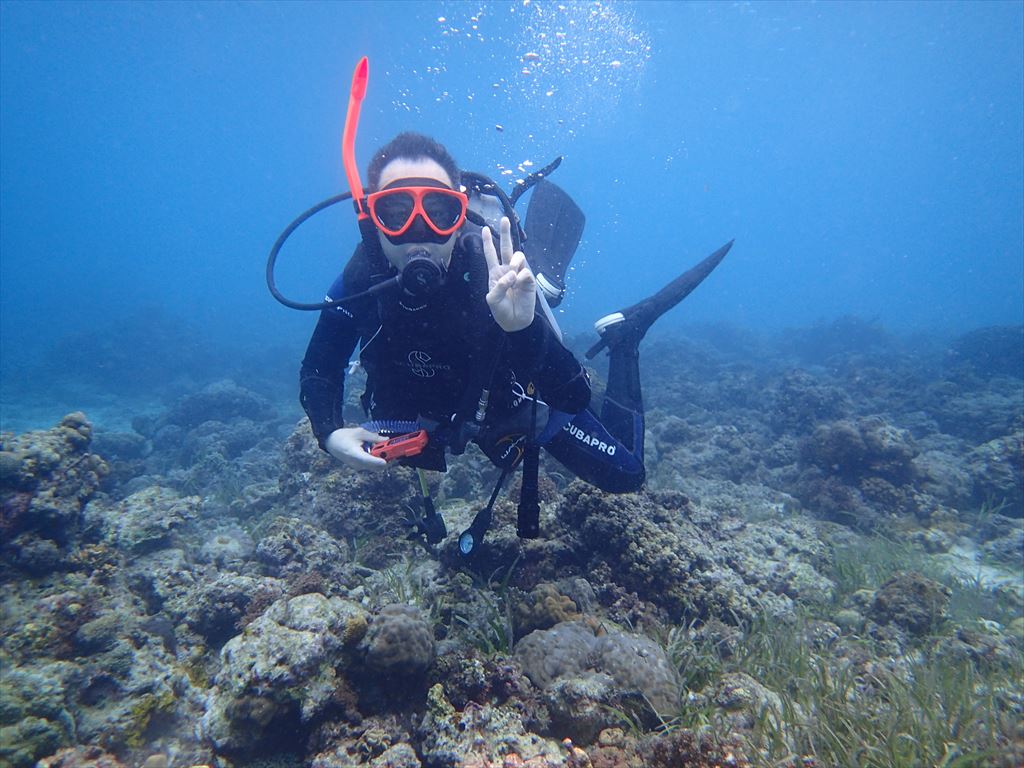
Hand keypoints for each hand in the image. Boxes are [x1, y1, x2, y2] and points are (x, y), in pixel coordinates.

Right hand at [325, 427, 387, 471]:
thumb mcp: (360, 433)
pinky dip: (375, 460)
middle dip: (385, 459)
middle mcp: (356, 464)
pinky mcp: (358, 467)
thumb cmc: (343, 436)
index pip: (368, 461)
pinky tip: (375, 450)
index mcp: (354, 454)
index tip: (387, 460)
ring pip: (374, 467)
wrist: (331, 442)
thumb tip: (386, 439)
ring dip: (381, 459)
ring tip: (382, 448)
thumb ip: (374, 437)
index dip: (379, 461)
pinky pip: (370, 465)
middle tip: (391, 450)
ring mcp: (357, 467)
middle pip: (375, 467)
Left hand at [482, 217, 535, 331]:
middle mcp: (507, 270)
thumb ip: (500, 285)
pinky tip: (519, 285)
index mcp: (495, 273)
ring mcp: (518, 273)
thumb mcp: (492, 299)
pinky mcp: (529, 279)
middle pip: (506, 247)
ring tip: (512, 272)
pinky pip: (525, 271)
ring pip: (517, 256)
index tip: (484, 228)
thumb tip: (512, 273)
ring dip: (514, 261)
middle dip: (505, 233)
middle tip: (505, 219)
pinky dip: (520, 277)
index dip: (487, 242)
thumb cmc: (501, 310)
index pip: (490, 254)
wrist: (515, 321)